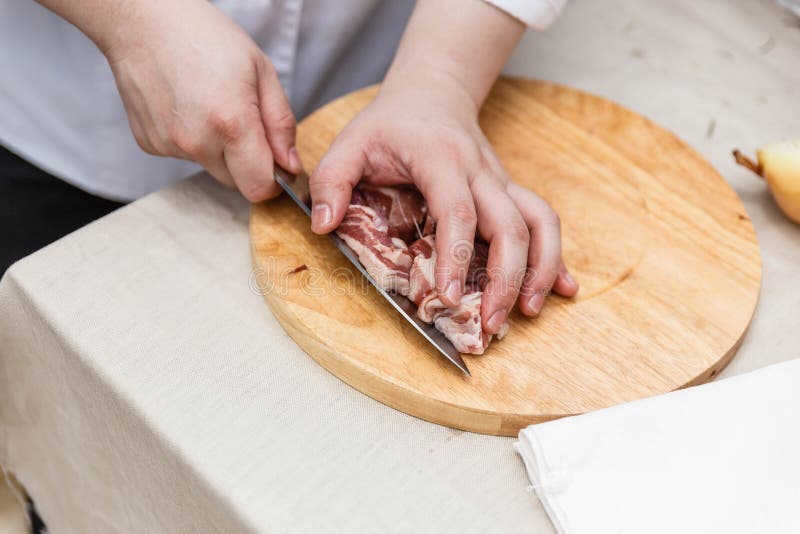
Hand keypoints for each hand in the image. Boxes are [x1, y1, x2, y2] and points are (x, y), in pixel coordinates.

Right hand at [99, 1, 301, 200]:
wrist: (144, 20)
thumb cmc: (206, 37)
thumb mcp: (262, 71)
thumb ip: (281, 125)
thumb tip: (290, 166)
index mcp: (231, 123)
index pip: (260, 188)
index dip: (273, 180)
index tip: (276, 162)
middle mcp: (197, 141)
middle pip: (237, 182)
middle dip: (248, 162)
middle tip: (242, 120)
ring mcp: (170, 144)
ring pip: (211, 168)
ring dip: (219, 150)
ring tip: (210, 105)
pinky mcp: (150, 144)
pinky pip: (185, 156)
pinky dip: (193, 140)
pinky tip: (187, 106)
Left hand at [308, 74, 577, 333]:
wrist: (433, 91)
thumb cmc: (390, 123)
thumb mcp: (350, 142)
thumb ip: (331, 181)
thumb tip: (322, 226)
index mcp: (441, 159)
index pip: (458, 211)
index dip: (457, 256)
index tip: (450, 298)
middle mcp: (481, 171)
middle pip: (511, 224)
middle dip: (508, 276)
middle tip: (493, 322)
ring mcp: (501, 181)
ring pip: (540, 221)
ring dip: (541, 268)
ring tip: (528, 310)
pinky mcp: (509, 191)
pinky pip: (542, 221)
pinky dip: (556, 256)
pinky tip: (562, 287)